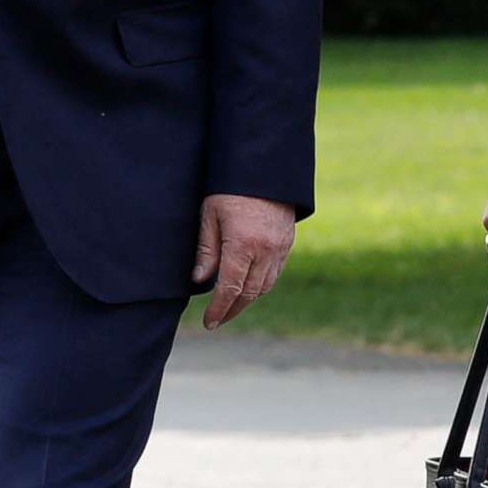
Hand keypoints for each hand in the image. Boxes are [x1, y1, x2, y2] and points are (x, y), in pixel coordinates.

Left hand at [193, 195, 295, 327]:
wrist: (265, 165)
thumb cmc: (230, 187)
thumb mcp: (210, 215)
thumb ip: (206, 251)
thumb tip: (200, 280)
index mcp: (243, 245)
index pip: (230, 289)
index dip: (219, 309)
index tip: (209, 322)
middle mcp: (266, 251)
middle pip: (250, 293)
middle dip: (233, 310)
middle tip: (218, 319)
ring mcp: (280, 247)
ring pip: (265, 286)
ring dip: (248, 299)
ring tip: (231, 305)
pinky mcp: (288, 242)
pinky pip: (276, 272)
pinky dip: (261, 284)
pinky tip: (248, 285)